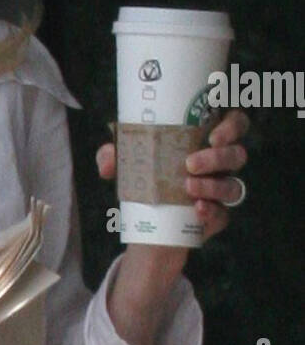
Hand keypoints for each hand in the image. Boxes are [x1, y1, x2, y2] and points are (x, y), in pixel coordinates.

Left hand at [96, 108, 250, 262]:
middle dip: (218, 157)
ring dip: (213, 186)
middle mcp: (220, 164)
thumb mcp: (126, 163)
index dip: (233, 126)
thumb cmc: (145, 176)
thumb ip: (113, 155)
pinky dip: (211, 212)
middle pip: (237, 154)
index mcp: (206, 140)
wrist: (146, 220)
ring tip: (187, 187)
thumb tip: (108, 162)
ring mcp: (221, 190)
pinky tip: (197, 210)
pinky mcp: (217, 216)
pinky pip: (223, 215)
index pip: (235, 123)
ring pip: (233, 186)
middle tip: (191, 163)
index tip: (214, 135)